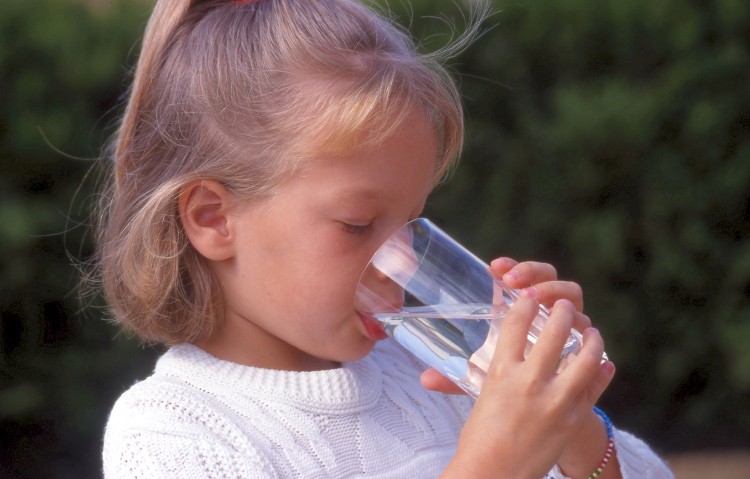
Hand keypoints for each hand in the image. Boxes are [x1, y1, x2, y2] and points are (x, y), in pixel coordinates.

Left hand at [421, 257, 591, 393]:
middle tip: (513, 283)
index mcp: (520, 307)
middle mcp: (545, 308)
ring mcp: (567, 320)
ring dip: (553, 290)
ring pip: (570, 292)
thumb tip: (425, 380)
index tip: (492, 267)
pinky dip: (581, 320)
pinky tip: (573, 325)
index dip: (510, 265)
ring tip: (535, 299)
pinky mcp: (585, 339)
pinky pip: (586, 323)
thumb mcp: (480, 377)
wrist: (541, 406)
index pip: (517, 275)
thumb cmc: (507, 382)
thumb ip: (454, 377)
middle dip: (532, 272)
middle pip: (547, 275)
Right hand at [442, 297, 614, 477]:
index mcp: (501, 372)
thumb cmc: (479, 438)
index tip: (529, 297)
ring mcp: (556, 400)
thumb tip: (427, 375)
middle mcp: (530, 381)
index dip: (525, 304)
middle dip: (561, 311)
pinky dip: (603, 370)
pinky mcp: (574, 418)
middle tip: (563, 307)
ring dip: (590, 337)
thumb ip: (473, 378)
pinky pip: (596, 385)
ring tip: (590, 331)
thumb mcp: (477, 398)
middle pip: (554, 330)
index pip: (516, 323)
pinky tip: (604, 361)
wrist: (494, 475)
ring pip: (585, 355)